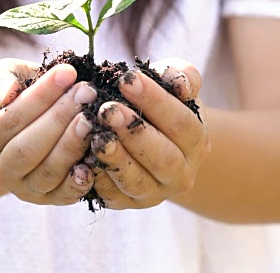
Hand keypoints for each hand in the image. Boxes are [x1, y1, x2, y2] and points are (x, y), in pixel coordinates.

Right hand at [0, 59, 96, 205]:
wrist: (27, 128)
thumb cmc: (19, 96)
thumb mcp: (6, 78)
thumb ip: (2, 79)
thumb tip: (8, 92)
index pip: (11, 118)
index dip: (41, 96)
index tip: (68, 73)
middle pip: (28, 148)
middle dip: (60, 118)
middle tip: (87, 92)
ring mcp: (23, 189)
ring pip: (47, 172)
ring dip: (72, 144)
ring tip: (92, 118)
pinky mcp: (48, 200)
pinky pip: (64, 194)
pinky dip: (79, 180)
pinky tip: (94, 159)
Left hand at [91, 58, 209, 208]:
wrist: (151, 138)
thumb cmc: (160, 103)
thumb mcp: (174, 84)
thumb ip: (181, 76)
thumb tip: (178, 82)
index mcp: (197, 141)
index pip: (180, 122)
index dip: (154, 100)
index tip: (127, 79)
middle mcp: (181, 174)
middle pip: (162, 156)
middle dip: (133, 132)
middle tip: (107, 110)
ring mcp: (155, 193)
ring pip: (137, 181)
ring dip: (115, 159)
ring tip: (95, 135)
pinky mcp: (127, 204)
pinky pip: (112, 195)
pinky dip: (97, 179)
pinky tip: (83, 158)